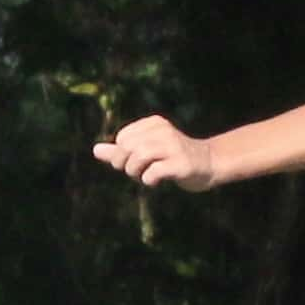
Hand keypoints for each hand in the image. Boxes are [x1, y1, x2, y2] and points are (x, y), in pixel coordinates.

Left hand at [93, 115, 217, 190]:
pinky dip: (149, 179)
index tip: (133, 162)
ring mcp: (174, 147)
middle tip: (135, 172)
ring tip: (144, 176)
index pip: (123, 138)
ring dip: (135, 171)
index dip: (121, 154)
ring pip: (139, 156)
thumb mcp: (146, 151)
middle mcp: (164, 131)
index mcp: (154, 123)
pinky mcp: (182, 163)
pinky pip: (155, 172)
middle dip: (125, 164)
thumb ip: (121, 151)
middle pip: (128, 147)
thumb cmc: (172, 158)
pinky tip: (156, 181)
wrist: (209, 164)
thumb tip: (95, 150)